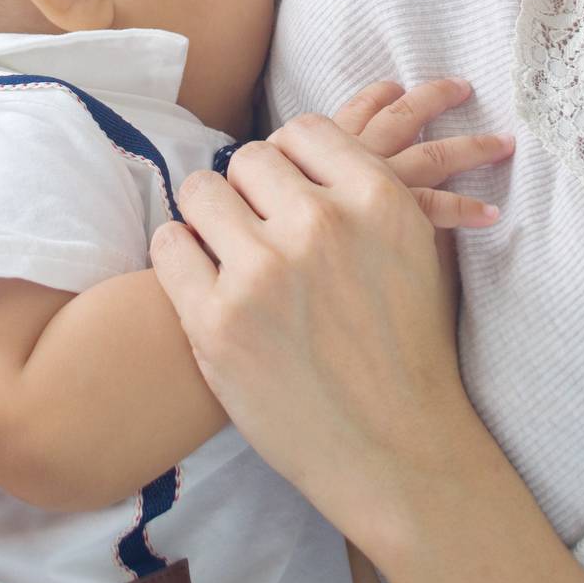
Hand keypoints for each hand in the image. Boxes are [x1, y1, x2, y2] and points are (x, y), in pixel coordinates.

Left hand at [150, 79, 500, 556]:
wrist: (397, 451)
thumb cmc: (403, 346)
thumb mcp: (414, 245)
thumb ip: (364, 188)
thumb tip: (304, 143)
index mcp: (376, 197)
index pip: (304, 131)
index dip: (293, 161)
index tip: (291, 192)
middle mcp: (320, 224)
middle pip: (249, 158)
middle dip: (252, 191)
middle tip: (260, 230)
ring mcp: (264, 272)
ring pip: (202, 191)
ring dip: (211, 217)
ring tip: (227, 251)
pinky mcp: (217, 322)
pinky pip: (169, 244)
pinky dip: (180, 257)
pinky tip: (200, 279)